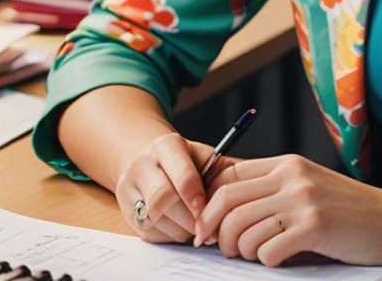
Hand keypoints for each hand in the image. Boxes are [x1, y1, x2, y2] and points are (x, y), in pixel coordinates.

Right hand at [114, 132, 236, 243]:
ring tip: (198, 228)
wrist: (145, 158)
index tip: (207, 208)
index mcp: (166, 146)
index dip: (195, 194)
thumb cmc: (183, 159)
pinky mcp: (126, 212)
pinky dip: (169, 235)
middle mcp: (143, 166)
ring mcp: (130, 189)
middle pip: (162, 199)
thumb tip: (256, 177)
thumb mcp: (202, 154)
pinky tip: (182, 229)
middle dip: (188, 217)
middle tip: (207, 227)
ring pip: (154, 219)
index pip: (179, 172)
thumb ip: (224, 167)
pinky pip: (149, 232)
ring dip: (180, 229)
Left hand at [194, 154, 381, 265]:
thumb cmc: (347, 212)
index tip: (204, 230)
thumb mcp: (307, 189)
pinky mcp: (315, 226)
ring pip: (243, 230)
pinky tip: (283, 259)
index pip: (228, 176)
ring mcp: (304, 199)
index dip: (208, 206)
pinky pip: (268, 252)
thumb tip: (222, 214)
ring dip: (243, 253)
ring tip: (258, 256)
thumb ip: (272, 192)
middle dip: (215, 233)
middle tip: (223, 251)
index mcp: (287, 163)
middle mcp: (292, 176)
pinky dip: (268, 263)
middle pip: (227, 202)